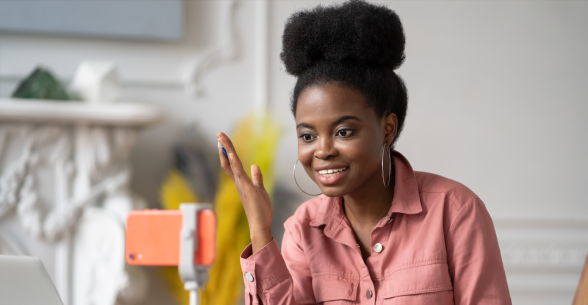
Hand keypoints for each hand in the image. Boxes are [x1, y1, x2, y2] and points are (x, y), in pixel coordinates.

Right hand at [217, 132, 273, 252]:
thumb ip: (257, 177)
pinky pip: (238, 173)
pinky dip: (234, 162)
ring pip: (231, 164)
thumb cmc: (260, 210)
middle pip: (228, 161)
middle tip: (219, 134)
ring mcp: (241, 184)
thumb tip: (255, 166)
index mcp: (241, 181)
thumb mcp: (260, 189)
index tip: (223, 141)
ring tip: (221, 138)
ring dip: (227, 150)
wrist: (260, 225)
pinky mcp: (246, 188)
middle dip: (224, 147)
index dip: (227, 152)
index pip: (232, 164)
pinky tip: (231, 153)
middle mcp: (238, 182)